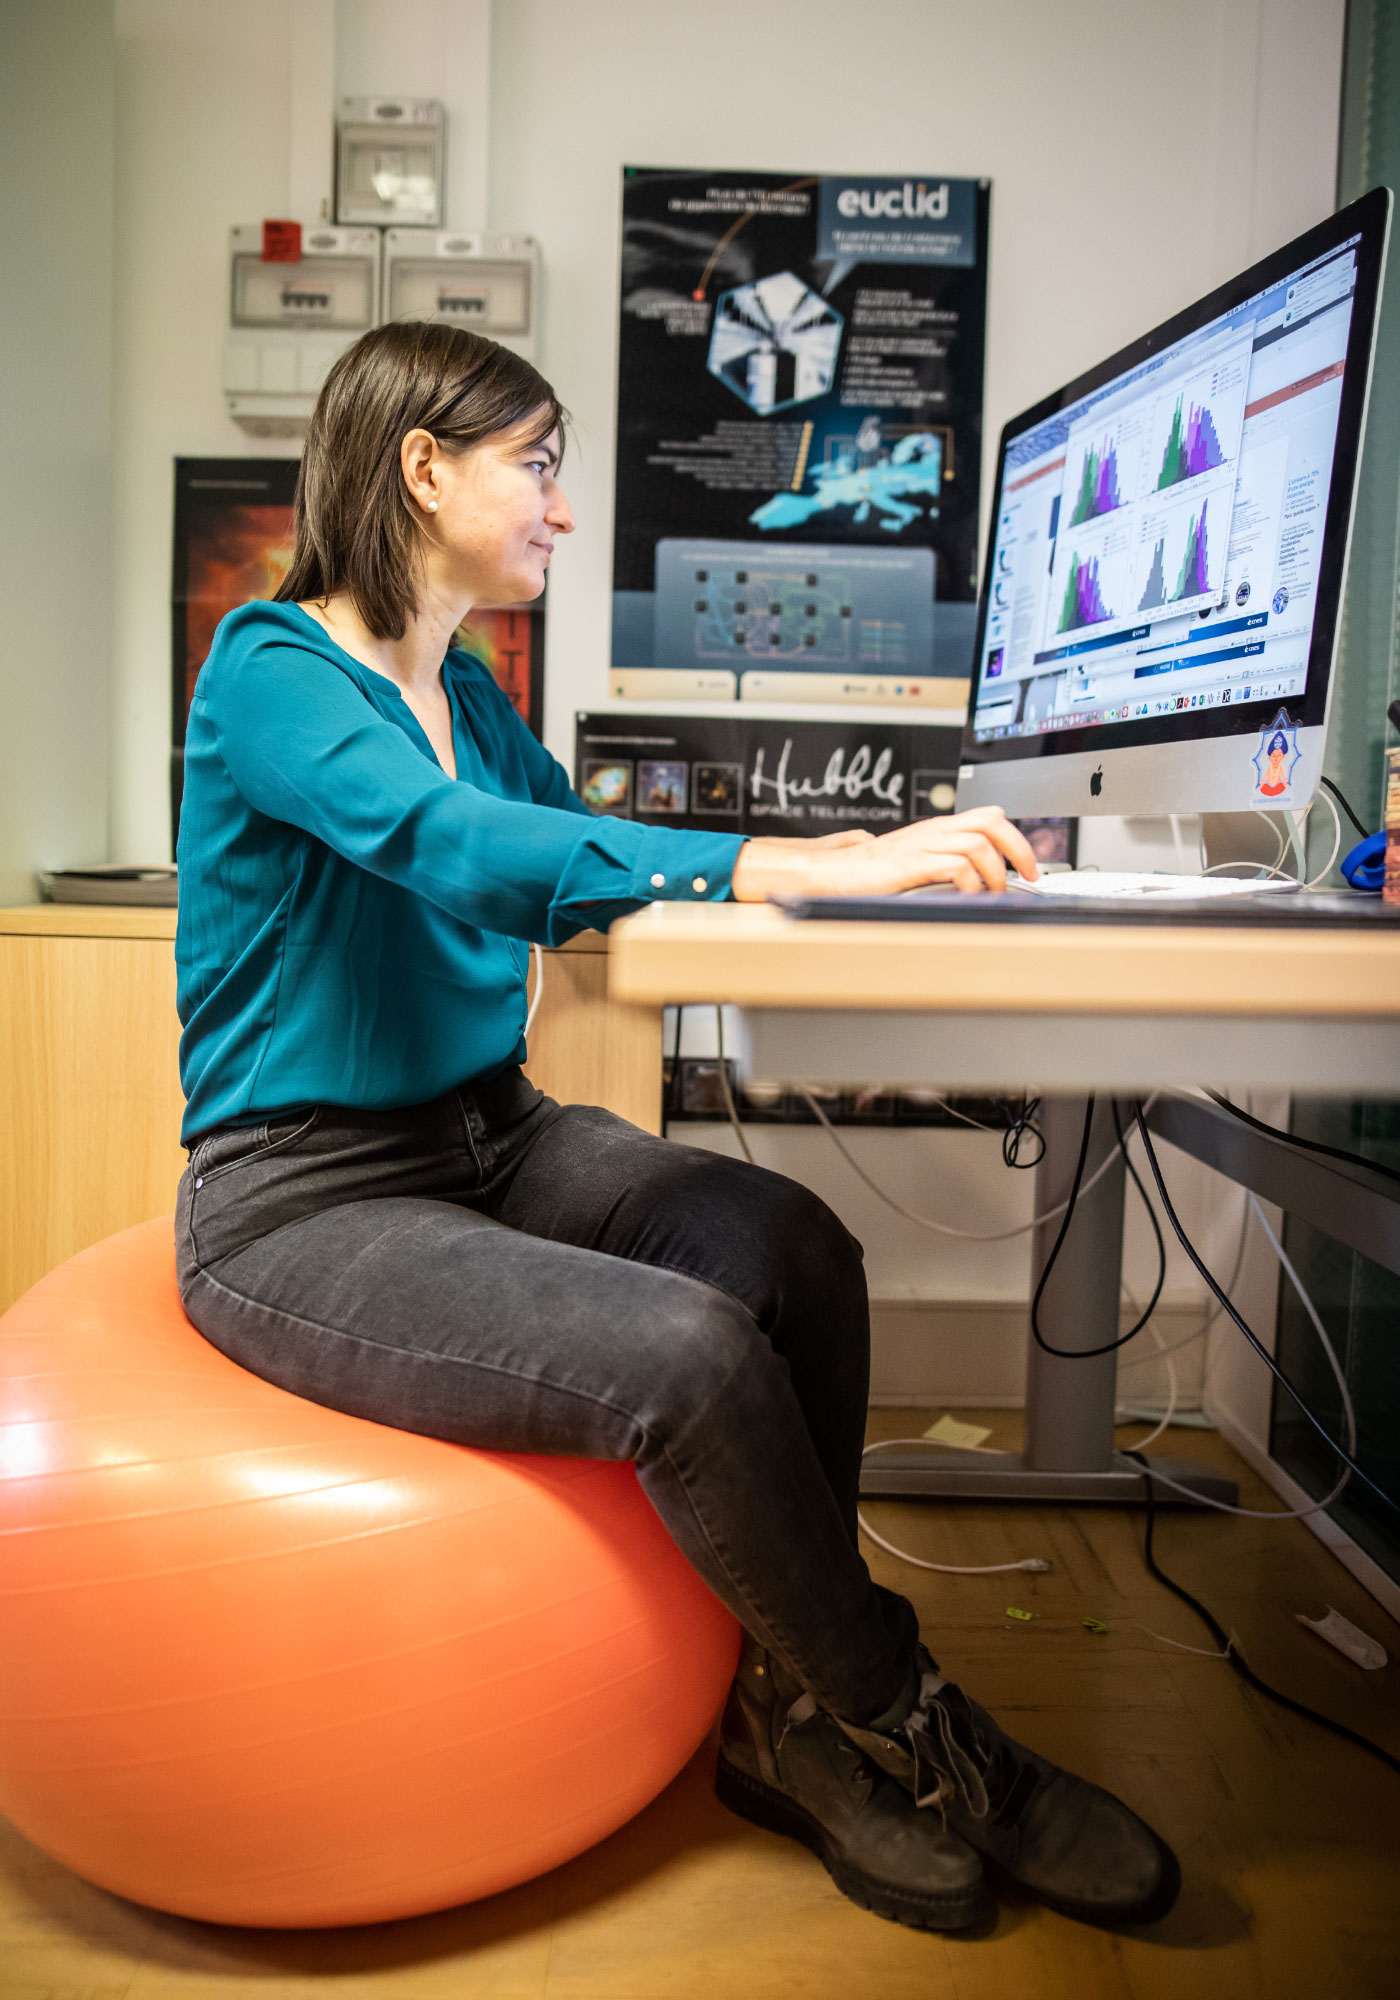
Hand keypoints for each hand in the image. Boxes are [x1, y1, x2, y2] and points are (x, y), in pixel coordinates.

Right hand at [730, 808, 1038, 900]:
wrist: (825, 873)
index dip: (1016, 838)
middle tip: (1028, 876)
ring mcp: (920, 846)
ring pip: (978, 843)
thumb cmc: (861, 872)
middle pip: (992, 821)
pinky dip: (970, 883)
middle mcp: (932, 831)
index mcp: (935, 829)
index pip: (989, 816)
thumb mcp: (908, 861)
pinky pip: (954, 865)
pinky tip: (968, 898)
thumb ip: (934, 859)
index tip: (1027, 866)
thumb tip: (964, 872)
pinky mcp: (908, 865)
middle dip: (1020, 848)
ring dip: (995, 872)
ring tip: (994, 893)